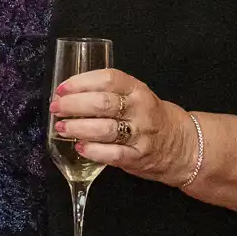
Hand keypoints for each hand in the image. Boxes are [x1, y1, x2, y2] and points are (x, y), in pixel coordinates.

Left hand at [51, 67, 194, 185]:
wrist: (179, 143)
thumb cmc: (146, 116)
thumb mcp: (134, 96)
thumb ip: (107, 92)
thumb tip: (66, 94)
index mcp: (136, 89)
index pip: (108, 79)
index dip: (81, 82)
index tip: (61, 88)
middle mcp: (140, 109)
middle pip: (103, 103)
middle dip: (73, 105)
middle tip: (57, 108)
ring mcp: (141, 134)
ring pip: (105, 129)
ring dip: (78, 128)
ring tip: (62, 128)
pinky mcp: (139, 156)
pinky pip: (113, 154)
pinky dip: (93, 151)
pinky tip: (80, 147)